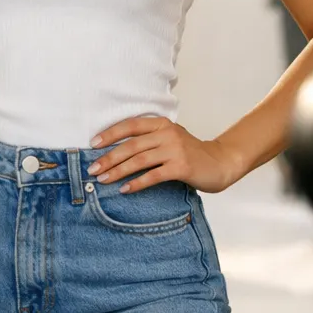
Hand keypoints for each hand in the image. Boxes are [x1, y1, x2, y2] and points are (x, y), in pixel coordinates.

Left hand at [88, 116, 244, 193]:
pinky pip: (153, 175)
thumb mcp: (170, 139)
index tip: (93, 145)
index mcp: (162, 123)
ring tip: (104, 180)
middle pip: (131, 145)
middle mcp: (167, 133)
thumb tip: (115, 152)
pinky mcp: (181, 167)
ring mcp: (175, 150)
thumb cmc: (189, 153)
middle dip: (109, 158)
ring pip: (139, 160)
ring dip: (118, 171)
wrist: (220, 163)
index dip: (110, 134)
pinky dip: (137, 183)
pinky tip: (125, 189)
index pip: (130, 125)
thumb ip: (149, 140)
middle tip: (93, 169)